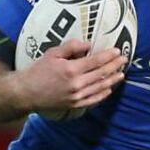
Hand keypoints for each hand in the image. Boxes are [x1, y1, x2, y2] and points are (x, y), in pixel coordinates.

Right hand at [12, 40, 126, 112]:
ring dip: (112, 80)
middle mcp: (76, 84)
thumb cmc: (38, 71)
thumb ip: (71, 47)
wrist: (26, 93)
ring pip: (100, 87)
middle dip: (115, 66)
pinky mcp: (74, 106)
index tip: (118, 50)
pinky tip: (109, 89)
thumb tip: (89, 44)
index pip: (96, 61)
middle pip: (101, 74)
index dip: (109, 56)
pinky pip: (94, 100)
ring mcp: (77, 97)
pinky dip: (103, 94)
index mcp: (71, 70)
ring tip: (121, 73)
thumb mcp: (52, 53)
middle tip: (124, 60)